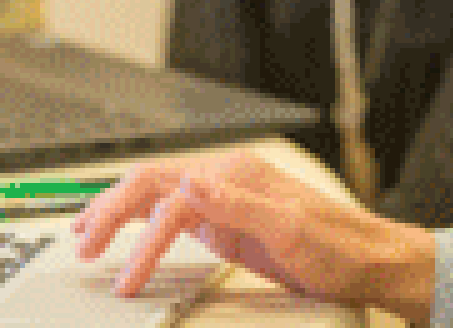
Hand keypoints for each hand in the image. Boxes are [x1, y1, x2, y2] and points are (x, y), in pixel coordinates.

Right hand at [71, 149, 434, 321]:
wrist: (371, 261)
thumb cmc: (339, 247)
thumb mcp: (291, 229)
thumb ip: (239, 203)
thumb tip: (191, 178)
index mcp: (236, 174)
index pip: (171, 197)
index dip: (141, 236)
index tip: (124, 278)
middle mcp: (226, 179)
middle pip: (154, 184)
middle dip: (112, 210)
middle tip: (81, 244)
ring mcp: (226, 199)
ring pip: (157, 196)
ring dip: (119, 211)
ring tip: (84, 233)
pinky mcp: (228, 222)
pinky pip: (173, 215)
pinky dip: (143, 222)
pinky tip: (126, 232)